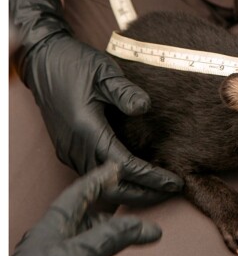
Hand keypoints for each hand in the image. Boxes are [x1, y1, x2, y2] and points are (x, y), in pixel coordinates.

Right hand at [10, 0, 182, 204]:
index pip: (123, 166)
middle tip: (173, 190)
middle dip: (144, 194)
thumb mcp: (104, 71)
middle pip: (112, 187)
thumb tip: (144, 107)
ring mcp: (69, 151)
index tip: (175, 182)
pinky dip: (117, 183)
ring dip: (131, 191)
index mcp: (86, 129)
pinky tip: (137, 177)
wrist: (43, 61)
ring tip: (160, 187)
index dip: (150, 177)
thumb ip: (124, 91)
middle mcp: (75, 147)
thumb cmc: (75, 64)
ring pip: (101, 186)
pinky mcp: (68, 150)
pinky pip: (94, 176)